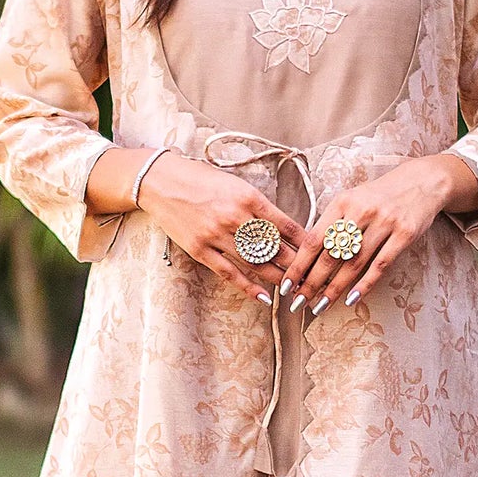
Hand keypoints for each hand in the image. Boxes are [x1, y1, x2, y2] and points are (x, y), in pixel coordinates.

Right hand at [136, 151, 304, 303]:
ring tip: (294, 289)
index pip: (287, 226)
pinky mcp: (201, 250)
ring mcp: (217, 236)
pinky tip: (265, 297)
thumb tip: (282, 227)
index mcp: (249, 197)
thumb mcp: (235, 184)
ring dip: (278, 278)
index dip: (305, 244)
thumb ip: (258, 205)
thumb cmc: (201, 178)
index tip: (317, 255)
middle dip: (297, 265)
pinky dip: (249, 287)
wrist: (160, 181)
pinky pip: (229, 273)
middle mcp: (235, 218)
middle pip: (275, 248)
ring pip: (256, 263)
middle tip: (313, 278)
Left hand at [281, 154, 477, 314]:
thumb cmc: (380, 196)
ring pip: (354, 263)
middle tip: (297, 303)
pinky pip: (381, 265)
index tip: (286, 285)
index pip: (313, 238)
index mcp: (343, 201)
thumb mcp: (352, 199)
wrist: (422, 182)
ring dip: (334, 288)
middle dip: (311, 282)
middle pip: (331, 254)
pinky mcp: (404, 234)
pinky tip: (351, 299)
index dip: (298, 265)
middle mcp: (362, 211)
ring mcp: (385, 223)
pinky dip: (365, 285)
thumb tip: (306, 255)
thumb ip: (332, 222)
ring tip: (320, 306)